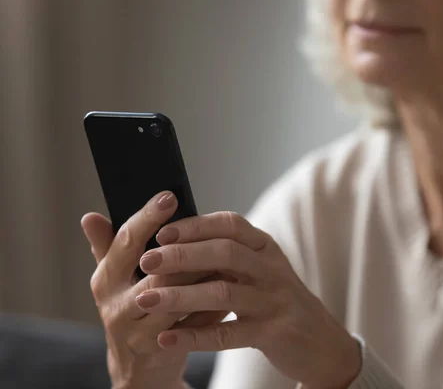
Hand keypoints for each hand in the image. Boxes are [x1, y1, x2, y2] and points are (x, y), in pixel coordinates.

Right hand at [81, 191, 227, 388]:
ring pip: (176, 295)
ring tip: (228, 256)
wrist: (140, 366)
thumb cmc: (133, 310)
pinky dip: (214, 304)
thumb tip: (89, 216)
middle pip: (155, 268)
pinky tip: (231, 287)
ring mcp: (135, 330)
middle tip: (214, 230)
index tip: (170, 197)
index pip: (126, 241)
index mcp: (105, 279)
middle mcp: (114, 304)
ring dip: (204, 275)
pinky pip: (193, 322)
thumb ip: (108, 247)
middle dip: (187, 249)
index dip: (147, 217)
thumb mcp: (116, 280)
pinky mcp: (159, 348)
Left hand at [136, 211, 361, 388]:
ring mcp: (273, 301)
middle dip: (182, 256)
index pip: (230, 225)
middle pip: (225, 253)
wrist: (320, 341)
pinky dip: (194, 337)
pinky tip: (167, 339)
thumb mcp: (261, 269)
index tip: (162, 232)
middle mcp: (271, 269)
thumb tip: (176, 242)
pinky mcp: (272, 333)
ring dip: (180, 296)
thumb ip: (229, 255)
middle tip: (147, 261)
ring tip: (146, 300)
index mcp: (265, 247)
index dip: (195, 225)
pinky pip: (228, 334)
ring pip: (222, 294)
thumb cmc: (278, 300)